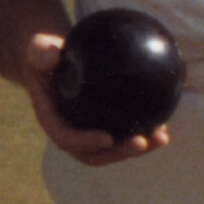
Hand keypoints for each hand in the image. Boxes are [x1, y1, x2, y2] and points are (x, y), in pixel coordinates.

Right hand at [23, 31, 170, 168]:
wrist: (53, 58)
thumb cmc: (44, 52)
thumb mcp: (38, 48)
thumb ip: (41, 52)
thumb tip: (50, 56)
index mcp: (52, 119)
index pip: (66, 138)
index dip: (85, 142)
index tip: (107, 138)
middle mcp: (69, 131)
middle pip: (92, 154)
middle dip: (118, 153)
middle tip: (142, 142)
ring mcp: (87, 131)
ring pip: (112, 150)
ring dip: (137, 149)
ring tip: (161, 138)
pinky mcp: (102, 125)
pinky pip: (123, 135)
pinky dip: (143, 134)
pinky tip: (165, 126)